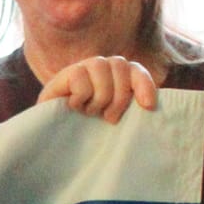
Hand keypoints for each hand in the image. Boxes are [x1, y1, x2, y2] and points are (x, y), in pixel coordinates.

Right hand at [39, 55, 156, 123]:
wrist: (52, 139)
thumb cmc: (87, 132)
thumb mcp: (113, 119)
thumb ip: (130, 108)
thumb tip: (150, 105)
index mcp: (115, 76)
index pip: (135, 69)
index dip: (143, 84)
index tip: (147, 107)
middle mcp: (99, 68)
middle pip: (120, 65)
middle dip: (119, 96)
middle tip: (109, 118)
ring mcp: (80, 69)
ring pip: (100, 66)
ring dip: (99, 96)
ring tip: (90, 112)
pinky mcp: (62, 76)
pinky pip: (80, 77)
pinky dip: (81, 96)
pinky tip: (74, 106)